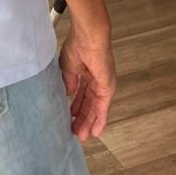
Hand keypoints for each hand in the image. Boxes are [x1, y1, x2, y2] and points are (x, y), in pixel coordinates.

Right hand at [58, 25, 116, 140]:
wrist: (88, 38)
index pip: (82, 95)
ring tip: (82, 136)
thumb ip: (69, 82)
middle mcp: (96, 80)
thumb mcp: (67, 68)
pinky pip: (104, 107)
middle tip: (75, 132)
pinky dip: (100, 119)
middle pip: (89, 104)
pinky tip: (96, 130)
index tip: (70, 118)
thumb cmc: (77, 46)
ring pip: (96, 108)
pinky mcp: (108, 87)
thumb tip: (68, 94)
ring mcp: (103, 84)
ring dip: (89, 122)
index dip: (76, 107)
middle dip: (82, 118)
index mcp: (86, 73)